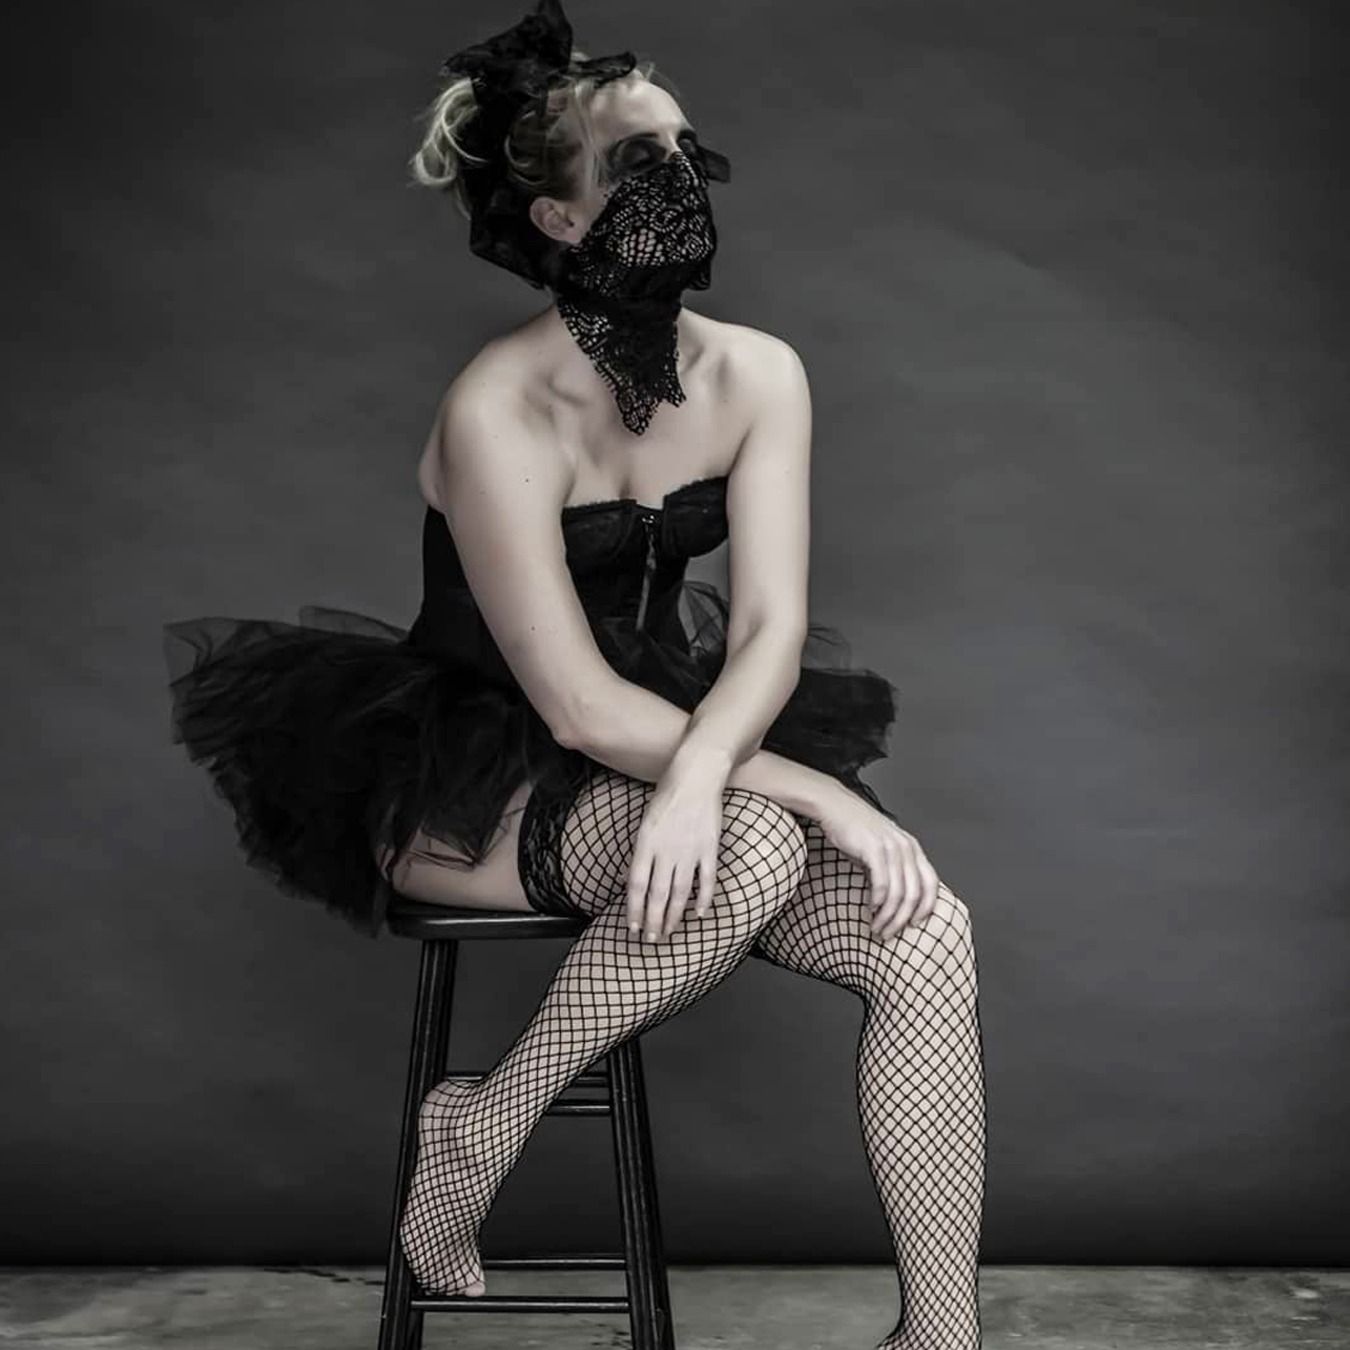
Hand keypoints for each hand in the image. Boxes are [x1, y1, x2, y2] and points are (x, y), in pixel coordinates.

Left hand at [626, 754, 725, 942]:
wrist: (696, 775)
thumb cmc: (668, 794)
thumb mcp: (646, 821)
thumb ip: (642, 851)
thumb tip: (636, 879)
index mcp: (646, 843)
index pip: (637, 885)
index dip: (634, 909)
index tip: (633, 926)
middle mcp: (666, 850)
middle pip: (657, 894)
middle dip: (653, 920)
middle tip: (651, 940)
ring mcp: (689, 851)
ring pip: (680, 892)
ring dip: (674, 916)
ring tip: (669, 932)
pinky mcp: (709, 849)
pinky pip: (706, 881)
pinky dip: (703, 900)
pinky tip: (698, 914)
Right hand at [815, 783, 939, 937]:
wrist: (835, 807)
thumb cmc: (856, 830)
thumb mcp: (881, 850)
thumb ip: (892, 870)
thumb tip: (893, 900)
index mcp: (913, 848)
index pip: (931, 883)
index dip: (926, 907)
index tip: (914, 924)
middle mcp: (907, 848)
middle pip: (914, 894)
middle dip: (902, 919)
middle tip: (888, 933)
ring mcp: (891, 848)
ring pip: (898, 893)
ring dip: (888, 915)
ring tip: (876, 926)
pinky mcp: (874, 849)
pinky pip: (882, 882)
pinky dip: (878, 901)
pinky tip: (871, 909)